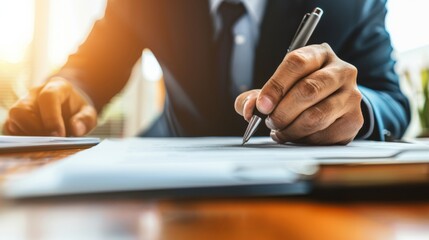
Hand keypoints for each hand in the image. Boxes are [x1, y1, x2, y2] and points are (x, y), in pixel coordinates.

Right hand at [3, 77, 96, 136]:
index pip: (47, 97)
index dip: (51, 117)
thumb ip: (85, 120)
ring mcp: (23, 103)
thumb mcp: (89, 113)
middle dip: (37, 129)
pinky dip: (22, 137)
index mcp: (56, 86)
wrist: (69, 106)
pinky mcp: (16, 116)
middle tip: (51, 141)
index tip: (59, 135)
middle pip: (24, 108)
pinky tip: (37, 142)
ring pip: (14, 117)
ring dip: (28, 134)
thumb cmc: (78, 110)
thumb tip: (75, 129)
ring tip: (45, 142)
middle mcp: (35, 93)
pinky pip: (10, 127)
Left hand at [235, 43, 363, 144]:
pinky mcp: (354, 120)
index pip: (297, 63)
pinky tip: (298, 136)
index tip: (262, 105)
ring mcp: (351, 96)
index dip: (276, 85)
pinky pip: (324, 135)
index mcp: (319, 54)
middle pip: (308, 90)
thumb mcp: (277, 88)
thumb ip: (255, 97)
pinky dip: (304, 140)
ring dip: (291, 129)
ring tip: (281, 131)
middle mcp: (341, 71)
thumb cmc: (299, 92)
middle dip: (282, 112)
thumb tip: (249, 109)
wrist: (333, 104)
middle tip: (270, 121)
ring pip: (316, 116)